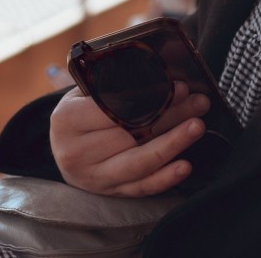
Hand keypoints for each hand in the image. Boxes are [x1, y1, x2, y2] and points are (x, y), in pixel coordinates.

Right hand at [50, 82, 209, 196]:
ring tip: (197, 126)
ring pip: (138, 163)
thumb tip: (162, 67)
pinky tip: (185, 165)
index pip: (113, 109)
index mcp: (67, 120)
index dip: (150, 98)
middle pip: (130, 134)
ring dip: (172, 144)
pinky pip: (140, 187)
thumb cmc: (81, 109)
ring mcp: (93, 177)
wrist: (63, 144)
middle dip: (169, 117)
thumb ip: (115, 81)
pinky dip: (164, 178)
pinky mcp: (108, 193)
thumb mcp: (86, 89)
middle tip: (197, 102)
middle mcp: (76, 153)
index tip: (178, 87)